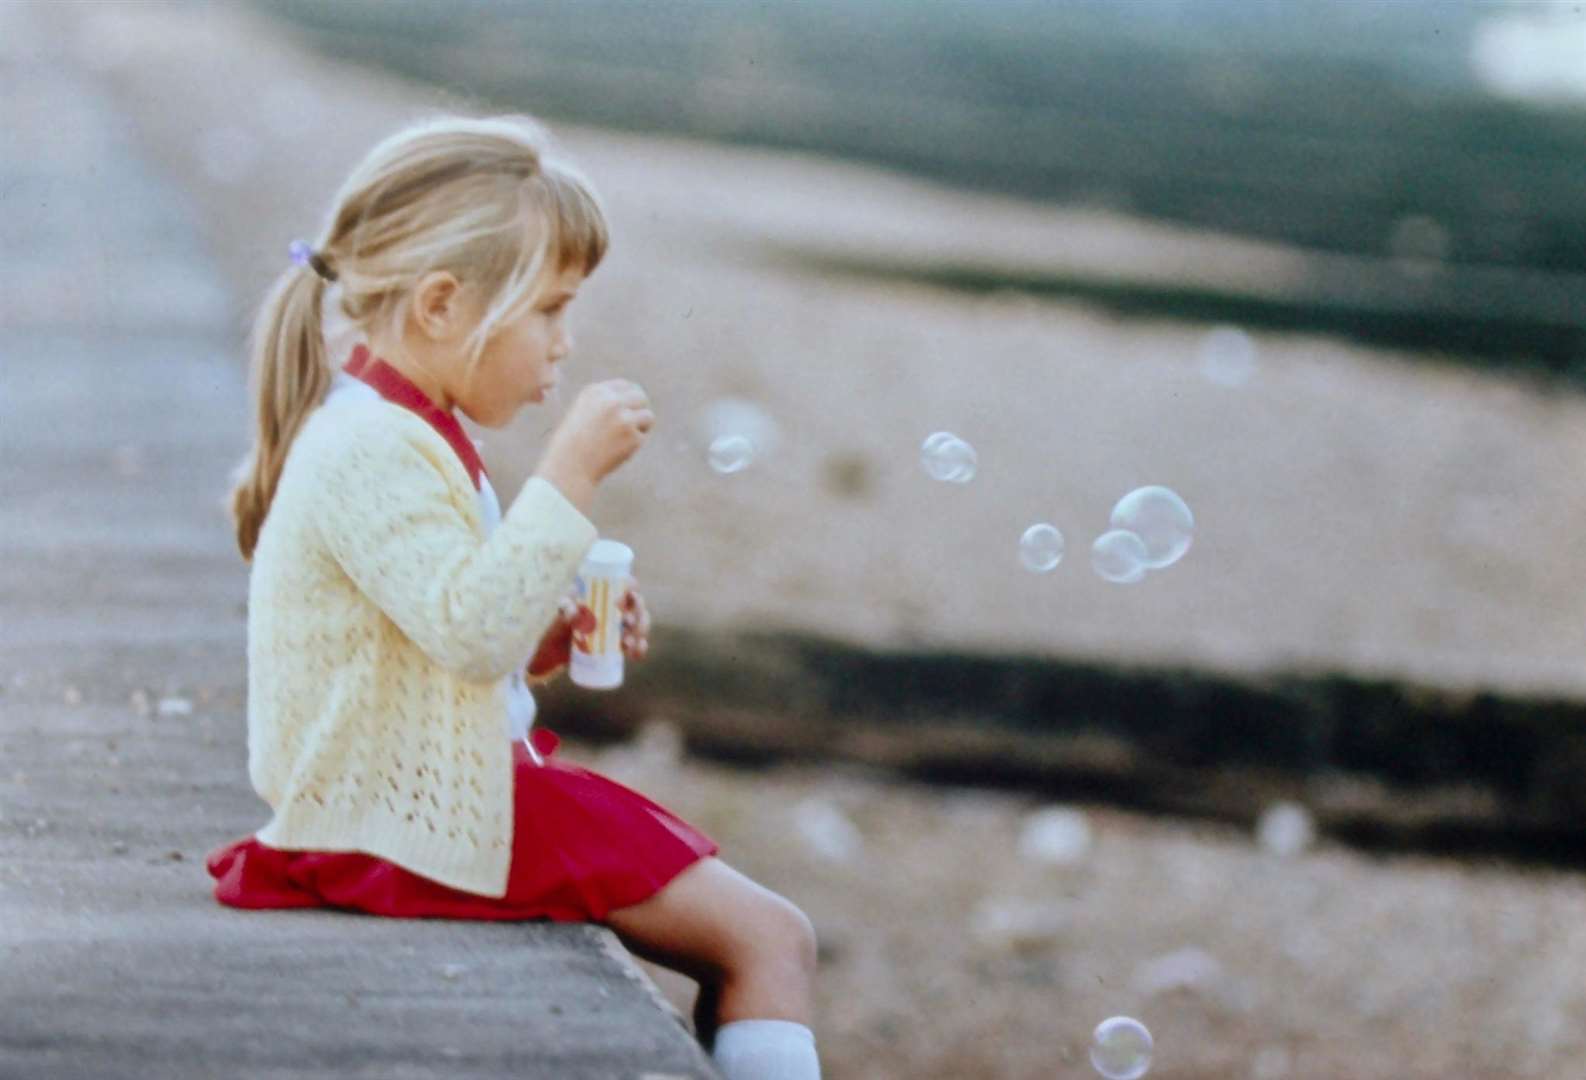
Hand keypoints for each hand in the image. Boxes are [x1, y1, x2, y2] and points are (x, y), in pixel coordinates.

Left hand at [525, 580, 649, 677]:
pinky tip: (635, 655)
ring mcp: (620, 627)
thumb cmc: (556, 626)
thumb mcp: (558, 616)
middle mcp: (616, 608)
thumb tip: (575, 612)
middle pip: (637, 605)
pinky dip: (640, 649)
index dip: (631, 587)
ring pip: (640, 624)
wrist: (553, 654)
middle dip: (638, 613)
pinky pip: (637, 644)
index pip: (624, 584)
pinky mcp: (620, 645)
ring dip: (639, 632)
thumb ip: (565, 610)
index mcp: (604, 594)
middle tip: (627, 622)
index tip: (625, 597)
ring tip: (626, 643)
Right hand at [533, 380, 653, 510]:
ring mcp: (623, 418)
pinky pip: (642, 437)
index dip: (631, 397)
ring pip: (647, 416)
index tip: (631, 408)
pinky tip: (617, 451)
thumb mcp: (583, 414)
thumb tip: (635, 399)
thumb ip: (605, 404)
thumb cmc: (573, 444)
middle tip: (636, 424)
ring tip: (622, 441)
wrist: (569, 467)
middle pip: (640, 397)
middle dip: (640, 410)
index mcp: (595, 392)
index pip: (624, 385)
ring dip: (641, 427)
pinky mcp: (632, 436)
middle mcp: (611, 401)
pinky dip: (634, 445)